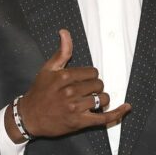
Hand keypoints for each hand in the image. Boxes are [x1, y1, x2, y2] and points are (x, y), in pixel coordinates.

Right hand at [5, 29, 129, 142]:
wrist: (29, 117)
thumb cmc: (39, 92)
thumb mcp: (47, 69)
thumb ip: (61, 52)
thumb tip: (65, 32)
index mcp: (65, 76)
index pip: (92, 72)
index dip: (90, 76)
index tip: (82, 81)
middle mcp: (71, 92)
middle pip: (99, 85)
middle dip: (95, 87)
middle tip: (84, 92)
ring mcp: (76, 108)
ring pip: (103, 99)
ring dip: (101, 99)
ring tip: (91, 101)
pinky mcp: (80, 122)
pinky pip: (104, 118)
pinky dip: (117, 113)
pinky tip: (126, 107)